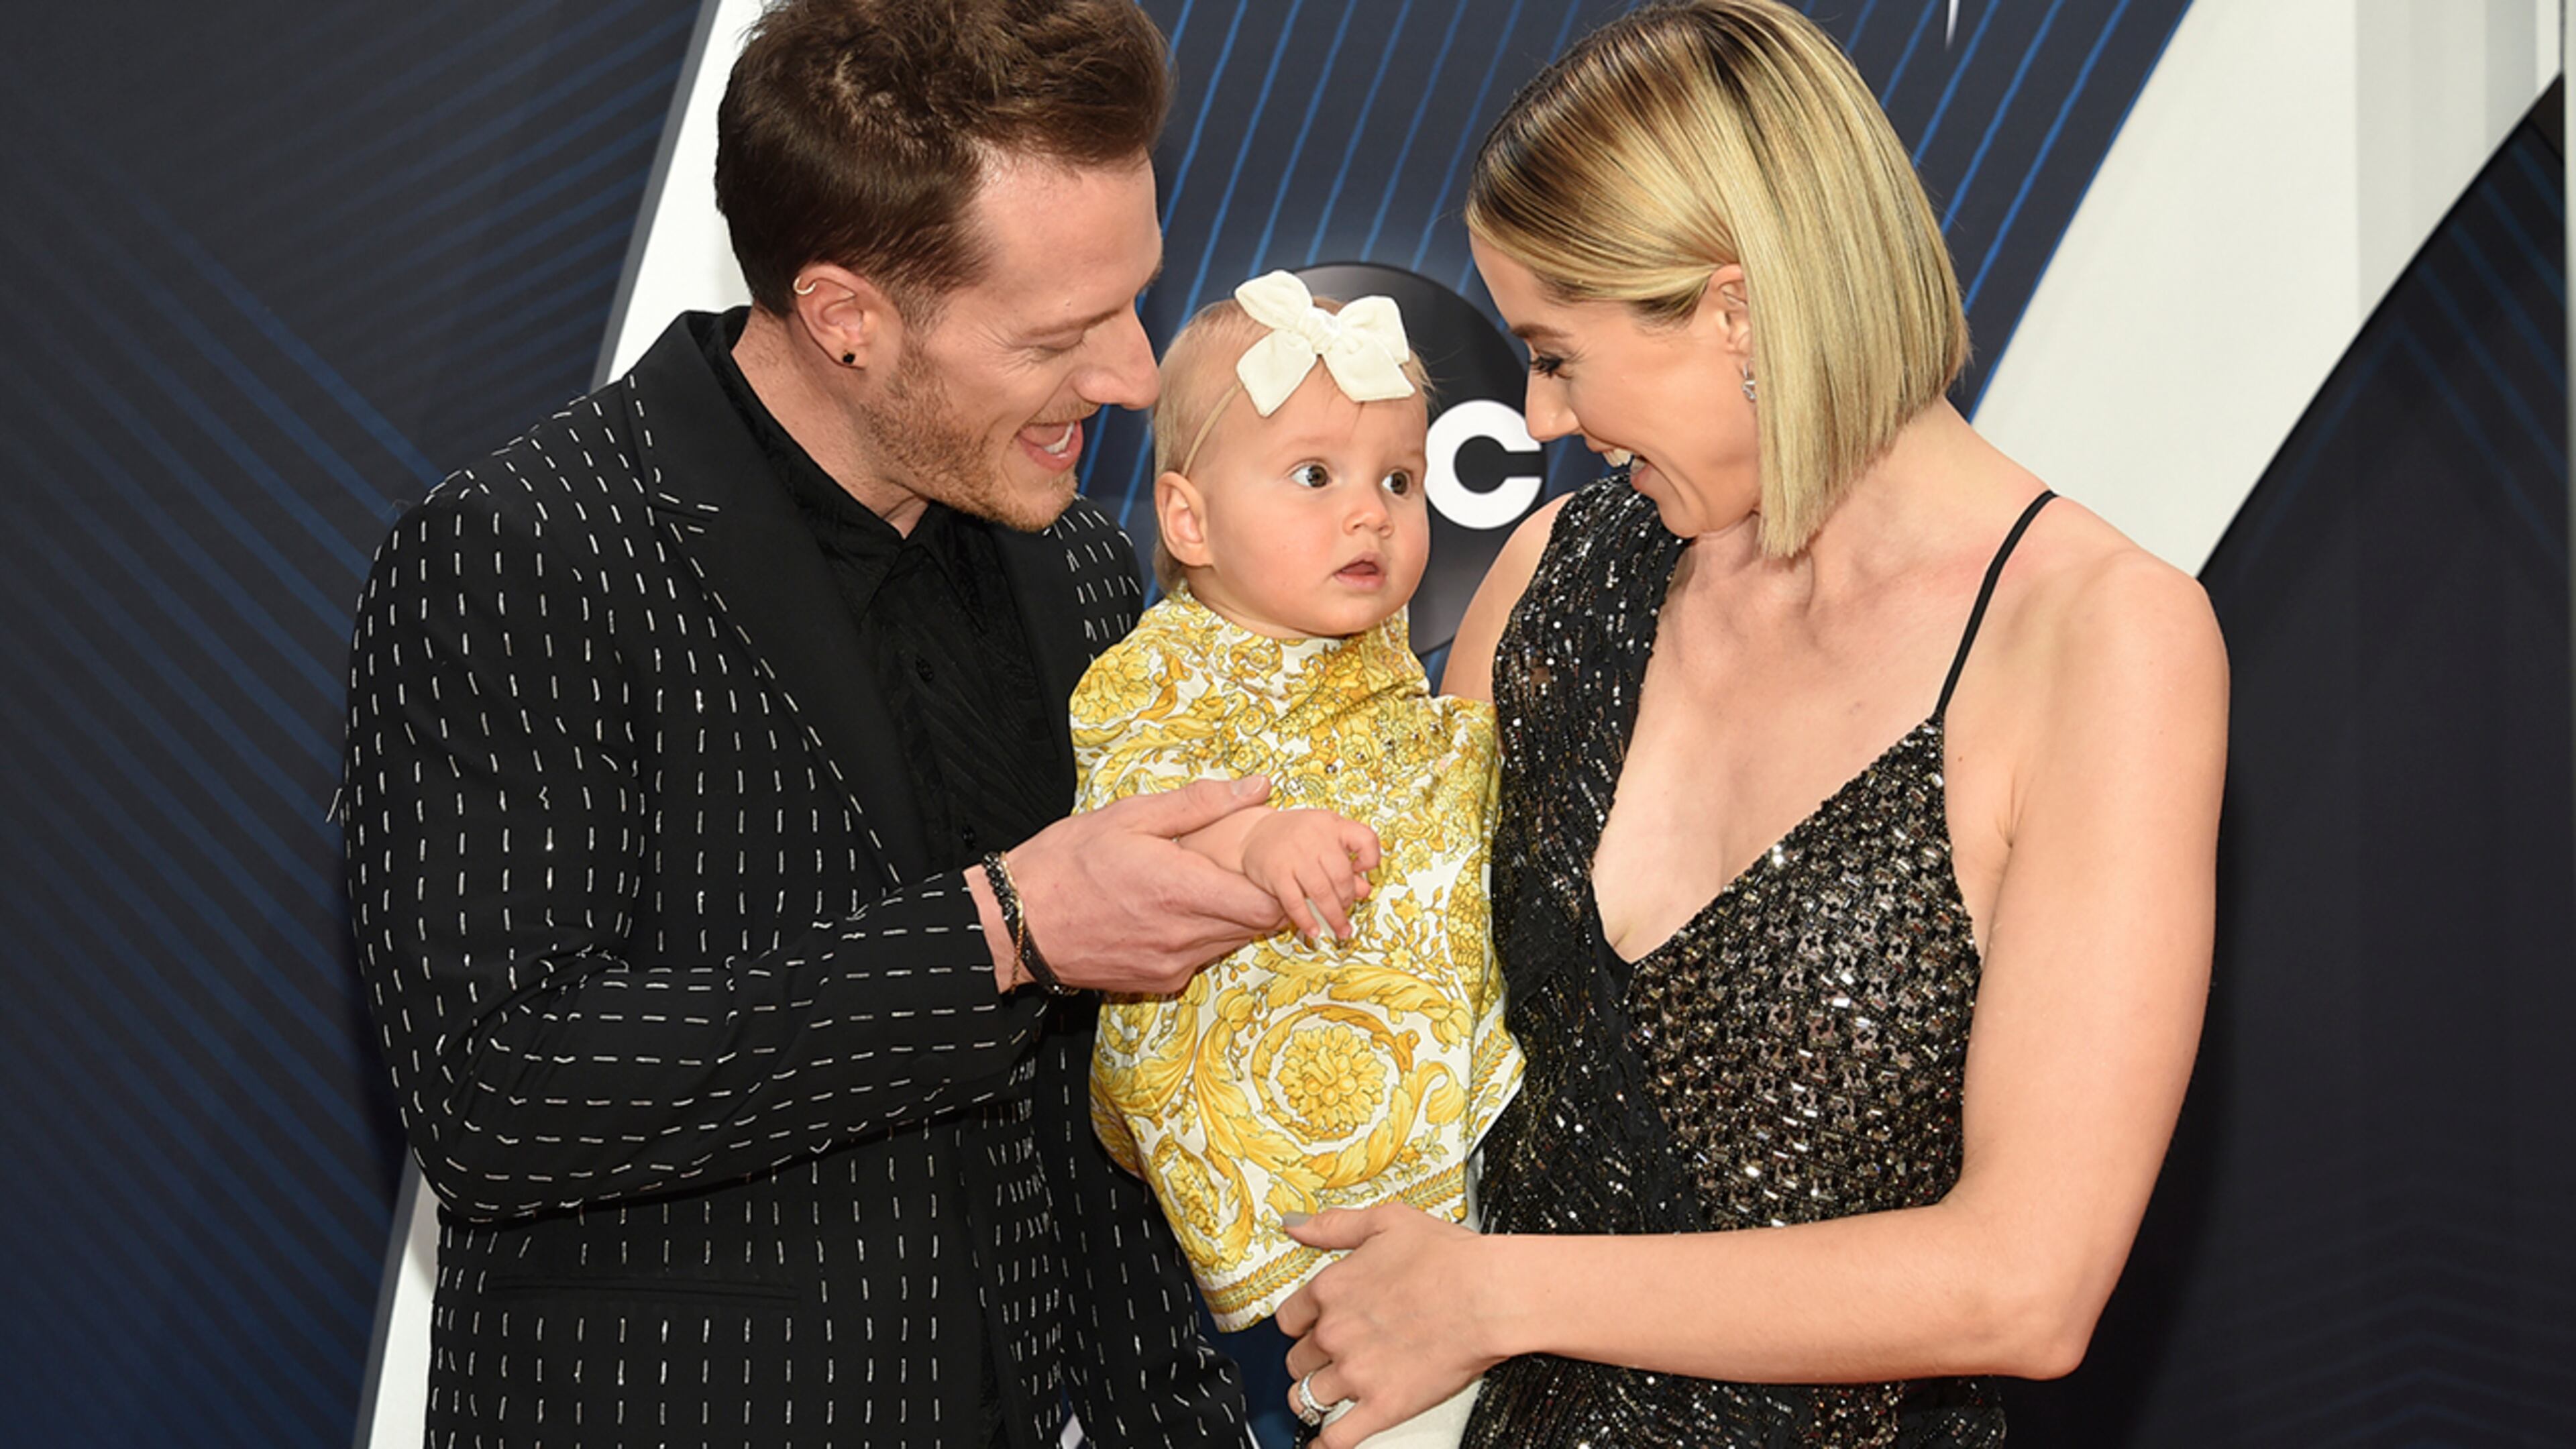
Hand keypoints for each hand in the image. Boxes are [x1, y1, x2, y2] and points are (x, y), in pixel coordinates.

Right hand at [1006, 776, 1288, 992]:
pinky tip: (1174, 909)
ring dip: (1230, 914)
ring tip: (1202, 882)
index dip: (1279, 883)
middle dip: (1258, 894)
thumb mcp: (1130, 816)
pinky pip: (1201, 957)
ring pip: (1231, 942)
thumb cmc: (1065, 865)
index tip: (1268, 859)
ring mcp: (1171, 965)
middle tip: (1238, 864)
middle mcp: (1182, 937)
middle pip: (1257, 926)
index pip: (1268, 905)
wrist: (1016, 922)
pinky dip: (1201, 934)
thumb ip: (1200, 804)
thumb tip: (1256, 788)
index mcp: (1181, 892)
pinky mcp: (1158, 982)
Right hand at [1239, 809, 1380, 940]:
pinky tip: (1314, 930)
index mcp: (1332, 825)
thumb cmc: (1295, 837)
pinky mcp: (1276, 873)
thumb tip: (1365, 891)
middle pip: (1342, 875)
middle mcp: (1315, 837)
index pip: (1365, 839)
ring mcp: (1295, 855)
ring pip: (1322, 893)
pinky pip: (1296, 903)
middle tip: (1346, 909)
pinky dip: (1307, 921)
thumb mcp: (1325, 840)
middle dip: (1348, 899)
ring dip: (1334, 917)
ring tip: (1340, 930)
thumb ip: (1347, 863)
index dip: (1370, 859)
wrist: (1253, 834)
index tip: (1364, 871)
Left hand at [1275, 1204, 1502, 1447]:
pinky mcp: (1382, 1406)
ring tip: (1328, 1393)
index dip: (1300, 1324)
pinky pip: (1337, 1437)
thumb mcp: (1386, 1221)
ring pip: (1307, 1397)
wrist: (1489, 1296)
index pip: (1288, 1319)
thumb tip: (1295, 1225)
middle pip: (1296, 1359)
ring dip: (1313, 1396)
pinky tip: (1324, 1444)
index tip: (1310, 1327)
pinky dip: (1325, 1444)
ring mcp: (1356, 1373)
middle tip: (1330, 1356)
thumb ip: (1334, 1225)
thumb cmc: (1449, 1259)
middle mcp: (1335, 1333)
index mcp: (1330, 1290)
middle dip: (1309, 1359)